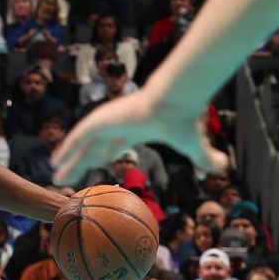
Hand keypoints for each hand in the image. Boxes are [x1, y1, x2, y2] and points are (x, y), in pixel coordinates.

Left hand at [51, 89, 227, 185]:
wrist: (174, 103)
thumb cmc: (183, 121)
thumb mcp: (194, 145)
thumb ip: (205, 157)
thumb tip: (223, 167)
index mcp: (135, 129)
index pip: (113, 145)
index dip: (101, 156)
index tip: (93, 165)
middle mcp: (117, 125)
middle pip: (93, 147)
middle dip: (80, 162)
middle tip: (67, 176)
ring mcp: (107, 121)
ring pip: (82, 144)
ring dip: (68, 158)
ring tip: (55, 173)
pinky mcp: (100, 120)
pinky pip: (77, 137)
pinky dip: (66, 149)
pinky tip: (56, 161)